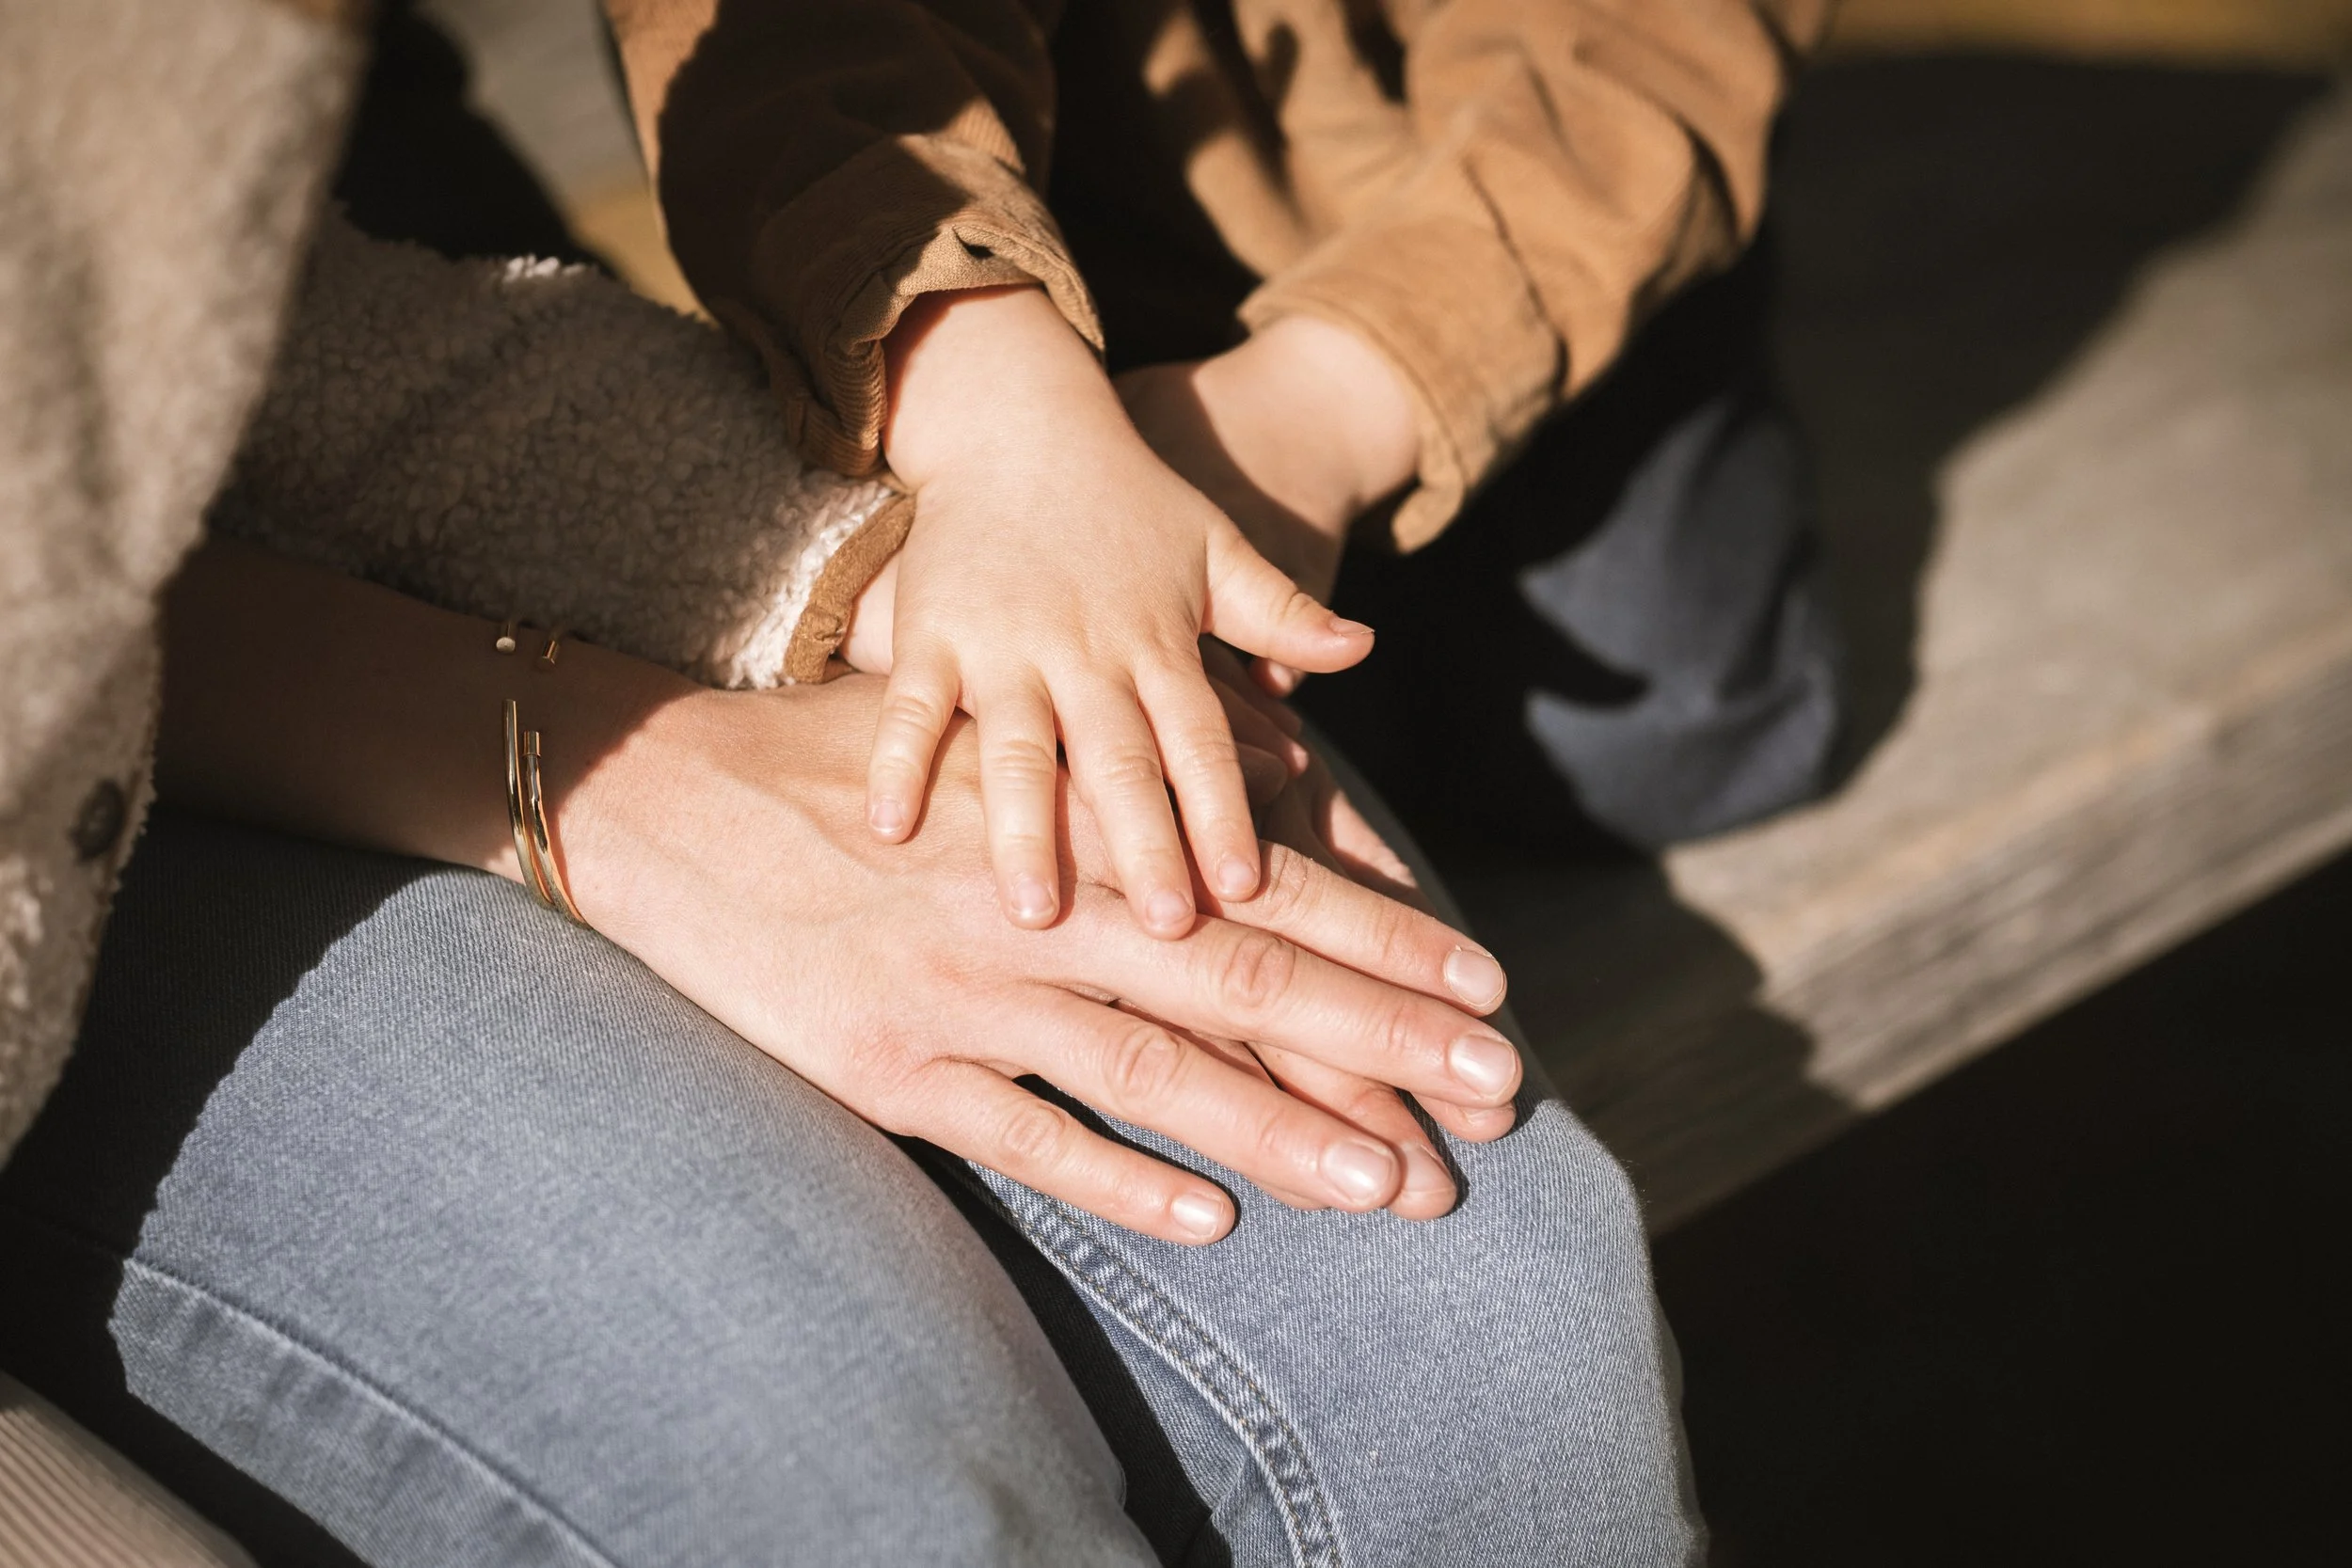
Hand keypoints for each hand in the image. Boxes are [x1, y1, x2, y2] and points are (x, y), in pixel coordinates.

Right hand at [562, 675, 1520, 1239]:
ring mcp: (963, 991)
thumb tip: (1280, 759)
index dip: (1381, 937)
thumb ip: (1127, 755)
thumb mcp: (989, 730)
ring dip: (1282, 1129)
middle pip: (1239, 981)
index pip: (1260, 885)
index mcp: (1073, 820)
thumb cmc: (842, 758)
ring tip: (1394, 1180)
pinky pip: (1022, 1134)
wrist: (655, 797)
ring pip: (1150, 1071)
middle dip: (1380, 1040)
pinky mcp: (888, 1065)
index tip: (1486, 985)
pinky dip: (1117, 1177)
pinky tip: (1210, 1216)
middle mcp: (1035, 905)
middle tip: (1496, 1090)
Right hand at [867, 286, 1372, 940]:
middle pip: (1119, 760)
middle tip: (1162, 930)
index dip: (1225, 809)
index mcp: (1158, 641)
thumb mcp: (1216, 549)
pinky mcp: (929, 632)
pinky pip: (910, 706)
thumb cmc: (1131, 500)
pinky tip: (890, 830)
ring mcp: (1001, 644)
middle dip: (1142, 844)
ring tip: (1035, 912)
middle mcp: (1084, 651)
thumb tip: (1364, 649)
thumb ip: (1282, 611)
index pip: (1201, 737)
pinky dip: (897, 762)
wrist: (1020, 419)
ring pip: (1014, 748)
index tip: (1248, 888)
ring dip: (1025, 828)